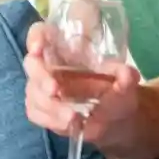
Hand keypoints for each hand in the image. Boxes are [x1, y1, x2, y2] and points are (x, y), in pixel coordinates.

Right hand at [23, 20, 139, 149]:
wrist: (115, 120)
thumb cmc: (116, 90)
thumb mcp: (126, 83)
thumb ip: (126, 77)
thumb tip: (126, 73)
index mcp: (65, 47)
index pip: (41, 33)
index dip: (35, 37)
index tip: (39, 49)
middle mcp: (48, 64)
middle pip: (31, 63)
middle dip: (40, 76)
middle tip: (54, 89)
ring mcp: (41, 87)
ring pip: (33, 91)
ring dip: (50, 106)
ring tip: (73, 118)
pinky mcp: (40, 108)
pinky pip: (35, 112)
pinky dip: (50, 119)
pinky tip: (69, 125)